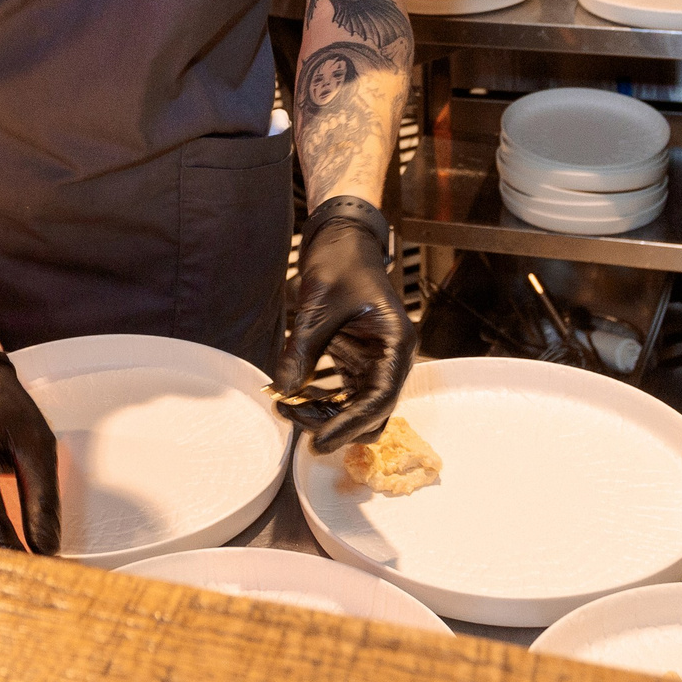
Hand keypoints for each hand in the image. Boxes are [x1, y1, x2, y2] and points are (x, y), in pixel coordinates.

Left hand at [273, 194, 416, 451]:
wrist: (341, 239)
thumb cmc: (339, 264)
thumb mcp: (317, 306)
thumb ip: (302, 350)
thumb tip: (286, 391)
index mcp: (396, 344)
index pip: (379, 399)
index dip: (349, 425)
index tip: (319, 442)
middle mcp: (391, 359)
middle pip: (370, 411)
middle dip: (333, 423)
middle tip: (293, 418)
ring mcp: (374, 361)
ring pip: (355, 407)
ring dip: (324, 414)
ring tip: (285, 406)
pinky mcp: (356, 360)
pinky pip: (342, 394)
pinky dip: (320, 400)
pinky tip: (292, 395)